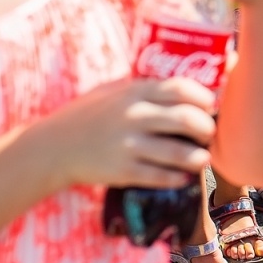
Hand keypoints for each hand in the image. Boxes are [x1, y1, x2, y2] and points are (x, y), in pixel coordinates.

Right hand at [35, 76, 216, 190]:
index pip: (182, 89)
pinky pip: (161, 176)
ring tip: (202, 159)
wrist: (52, 147)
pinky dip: (177, 177)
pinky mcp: (123, 171)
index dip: (204, 98)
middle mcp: (134, 116)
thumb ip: (143, 86)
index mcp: (134, 92)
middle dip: (207, 129)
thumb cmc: (86, 116)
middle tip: (209, 134)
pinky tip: (183, 176)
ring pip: (179, 152)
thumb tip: (181, 85)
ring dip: (198, 157)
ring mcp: (129, 144)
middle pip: (187, 119)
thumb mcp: (112, 90)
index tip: (210, 106)